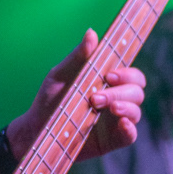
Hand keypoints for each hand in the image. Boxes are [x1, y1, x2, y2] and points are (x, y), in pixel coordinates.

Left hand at [8, 31, 143, 163]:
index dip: (128, 73)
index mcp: (108, 83)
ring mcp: (115, 121)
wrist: (35, 129)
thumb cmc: (49, 99)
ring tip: (98, 106)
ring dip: (123, 106)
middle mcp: (116, 100)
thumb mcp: (60, 75)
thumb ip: (78, 57)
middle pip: (137, 91)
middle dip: (120, 91)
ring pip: (136, 111)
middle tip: (95, 97)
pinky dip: (130, 129)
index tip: (110, 74)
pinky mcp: (111, 140)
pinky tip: (122, 123)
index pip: (132, 75)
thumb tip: (92, 32)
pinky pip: (131, 135)